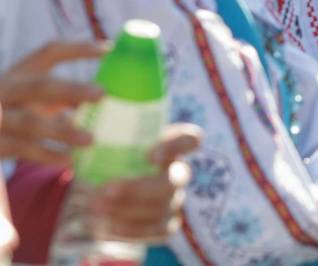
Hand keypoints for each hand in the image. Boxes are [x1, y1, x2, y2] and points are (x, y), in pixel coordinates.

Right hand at [0, 41, 105, 164]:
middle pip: (39, 86)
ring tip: (90, 139)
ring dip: (62, 131)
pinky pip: (22, 148)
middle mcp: (6, 90)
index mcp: (20, 73)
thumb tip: (110, 100)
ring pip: (30, 122)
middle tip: (103, 94)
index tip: (108, 50)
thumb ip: (63, 95)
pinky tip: (69, 160)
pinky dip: (46, 155)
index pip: (49, 52)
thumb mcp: (31, 96)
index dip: (77, 49)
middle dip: (71, 89)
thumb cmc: (15, 110)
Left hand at [91, 124, 201, 241]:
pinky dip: (132, 230)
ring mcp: (175, 200)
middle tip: (106, 189)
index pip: (190, 139)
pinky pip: (158, 231)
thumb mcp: (111, 141)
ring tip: (98, 208)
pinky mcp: (167, 223)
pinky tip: (108, 227)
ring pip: (162, 208)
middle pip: (172, 181)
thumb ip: (104, 135)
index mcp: (171, 145)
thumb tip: (82, 130)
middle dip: (138, 188)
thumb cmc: (114, 157)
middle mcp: (179, 172)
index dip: (178, 146)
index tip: (149, 155)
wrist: (112, 189)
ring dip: (128, 210)